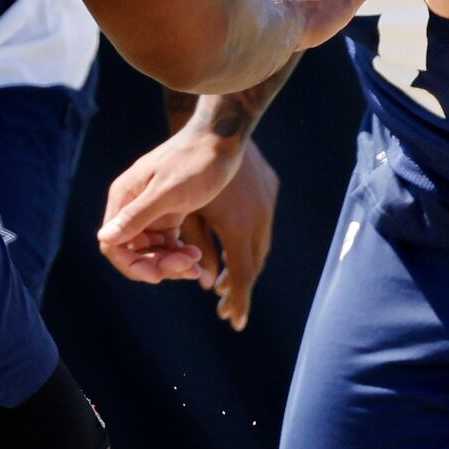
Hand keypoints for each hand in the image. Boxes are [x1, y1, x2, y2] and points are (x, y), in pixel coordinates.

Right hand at [97, 126, 242, 286]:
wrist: (221, 141)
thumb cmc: (195, 162)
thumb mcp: (168, 192)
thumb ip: (137, 216)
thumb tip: (104, 239)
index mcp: (124, 198)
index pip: (113, 245)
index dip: (133, 265)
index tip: (159, 276)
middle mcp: (132, 206)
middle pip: (134, 251)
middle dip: (159, 265)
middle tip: (190, 268)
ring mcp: (150, 211)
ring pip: (152, 251)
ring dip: (172, 262)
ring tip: (197, 263)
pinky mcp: (169, 213)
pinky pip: (167, 243)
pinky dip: (179, 253)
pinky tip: (197, 256)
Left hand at [176, 145, 280, 330]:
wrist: (217, 126)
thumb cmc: (187, 168)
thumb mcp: (177, 210)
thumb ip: (181, 246)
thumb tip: (195, 282)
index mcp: (237, 227)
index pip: (241, 275)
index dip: (238, 300)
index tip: (235, 322)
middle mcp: (259, 218)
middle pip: (253, 264)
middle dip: (240, 288)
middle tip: (228, 308)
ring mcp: (267, 203)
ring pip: (261, 244)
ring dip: (245, 264)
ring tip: (226, 280)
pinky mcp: (270, 189)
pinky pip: (263, 224)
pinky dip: (251, 241)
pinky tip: (239, 242)